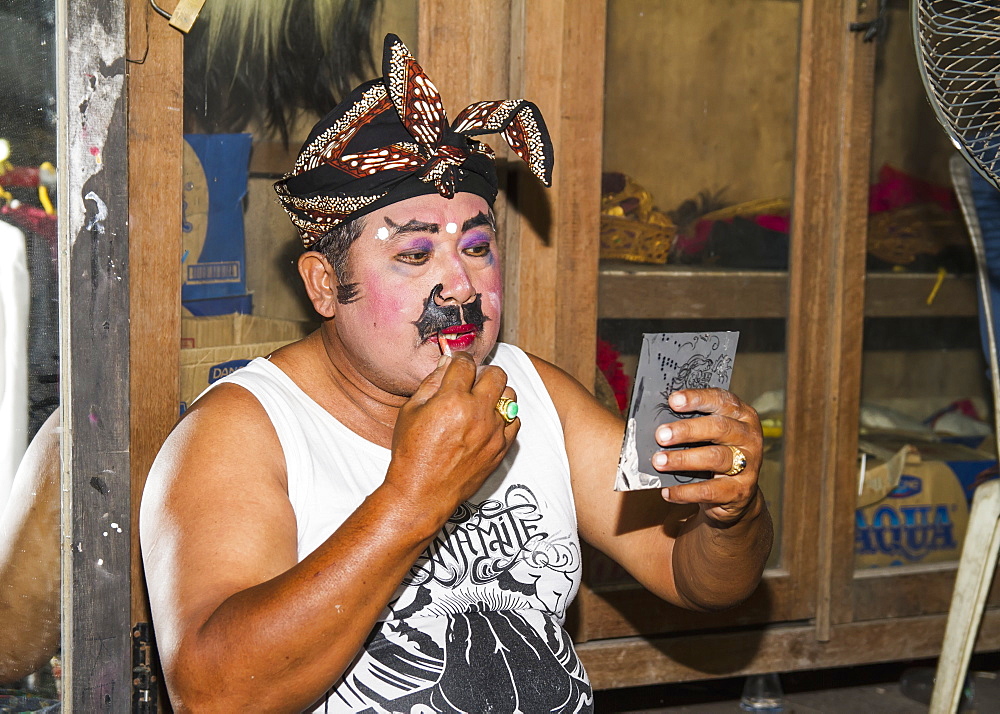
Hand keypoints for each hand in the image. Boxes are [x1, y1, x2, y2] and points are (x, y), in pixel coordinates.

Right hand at [386, 352, 518, 521]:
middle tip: (471, 382)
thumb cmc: (411, 453)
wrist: (423, 493)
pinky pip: (514, 421)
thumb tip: (447, 363)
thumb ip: (431, 382)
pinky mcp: (501, 448)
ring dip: (496, 394)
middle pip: (496, 374)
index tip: (457, 364)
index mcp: (452, 400)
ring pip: (510, 395)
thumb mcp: (410, 411)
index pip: (466, 363)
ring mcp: (493, 432)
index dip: (460, 360)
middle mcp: (477, 414)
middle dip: (483, 373)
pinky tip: (487, 422)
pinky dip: (503, 417)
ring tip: (480, 402)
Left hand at [650, 388, 762, 525]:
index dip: (697, 398)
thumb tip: (658, 424)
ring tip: (659, 461)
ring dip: (683, 459)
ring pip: (715, 458)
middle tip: (661, 435)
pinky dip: (685, 491)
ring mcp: (748, 464)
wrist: (736, 494)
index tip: (673, 401)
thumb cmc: (715, 453)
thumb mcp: (708, 434)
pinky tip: (668, 491)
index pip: (720, 400)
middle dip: (687, 430)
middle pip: (719, 428)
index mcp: (741, 415)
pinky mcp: (740, 490)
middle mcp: (748, 436)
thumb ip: (691, 424)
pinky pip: (710, 490)